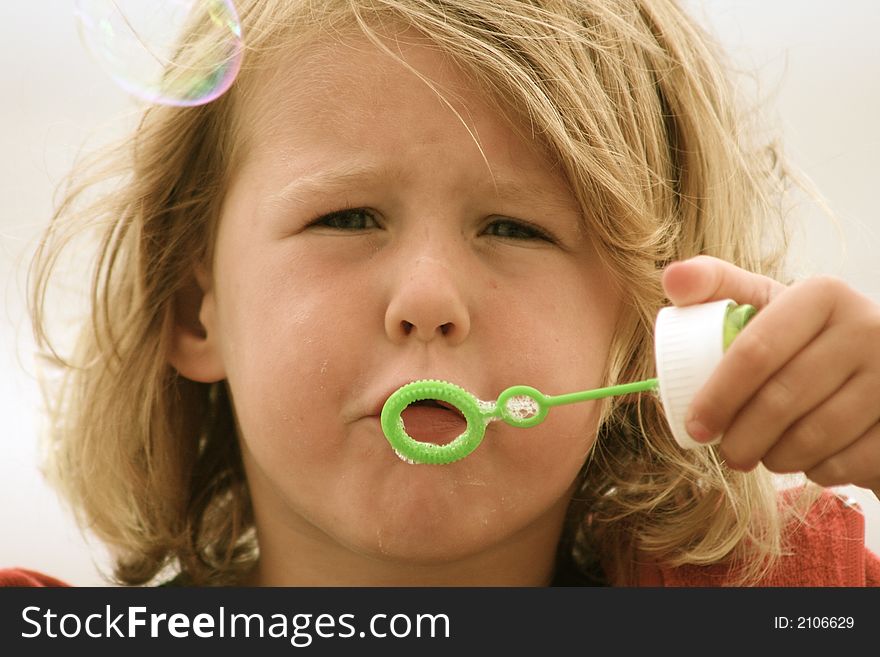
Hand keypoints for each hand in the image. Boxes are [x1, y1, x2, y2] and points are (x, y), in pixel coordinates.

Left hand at [662, 255, 879, 499]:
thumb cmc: (803, 338)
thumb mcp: (767, 302)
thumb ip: (716, 285)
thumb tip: (672, 279)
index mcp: (823, 295)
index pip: (755, 352)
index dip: (717, 396)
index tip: (694, 426)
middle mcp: (868, 327)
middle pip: (780, 399)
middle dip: (741, 438)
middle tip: (726, 453)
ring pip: (813, 437)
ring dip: (776, 457)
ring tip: (764, 453)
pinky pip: (849, 463)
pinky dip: (819, 471)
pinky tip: (810, 460)